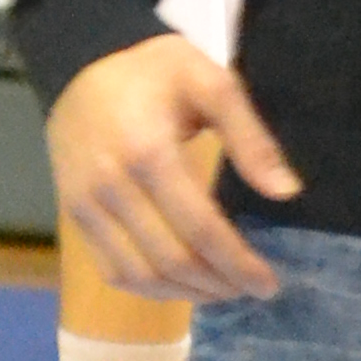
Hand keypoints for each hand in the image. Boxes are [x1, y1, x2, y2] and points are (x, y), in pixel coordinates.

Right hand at [47, 37, 300, 301]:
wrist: (82, 66)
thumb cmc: (157, 72)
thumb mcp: (212, 83)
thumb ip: (251, 138)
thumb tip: (286, 192)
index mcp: (149, 153)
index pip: (199, 228)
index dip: (237, 263)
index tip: (269, 283)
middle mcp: (111, 187)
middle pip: (169, 259)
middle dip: (217, 284)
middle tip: (253, 289)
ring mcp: (85, 206)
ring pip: (138, 275)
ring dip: (186, 294)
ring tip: (224, 291)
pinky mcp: (73, 216)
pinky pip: (111, 270)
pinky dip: (150, 289)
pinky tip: (183, 286)